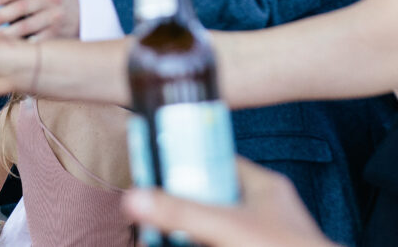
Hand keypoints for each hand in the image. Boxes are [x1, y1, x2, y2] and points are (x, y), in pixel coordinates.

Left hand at [0, 0, 80, 39]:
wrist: (84, 10)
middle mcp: (51, 0)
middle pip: (23, 7)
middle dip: (2, 15)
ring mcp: (55, 17)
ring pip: (27, 26)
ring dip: (8, 33)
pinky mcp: (57, 34)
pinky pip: (37, 41)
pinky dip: (23, 45)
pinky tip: (11, 47)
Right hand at [122, 158, 331, 246]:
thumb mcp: (226, 227)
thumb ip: (181, 213)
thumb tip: (134, 198)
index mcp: (263, 186)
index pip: (216, 159)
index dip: (186, 160)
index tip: (156, 165)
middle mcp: (263, 210)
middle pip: (210, 197)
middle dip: (181, 205)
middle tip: (151, 209)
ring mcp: (261, 235)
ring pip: (215, 227)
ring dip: (188, 231)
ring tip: (157, 233)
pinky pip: (222, 242)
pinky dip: (202, 243)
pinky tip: (179, 244)